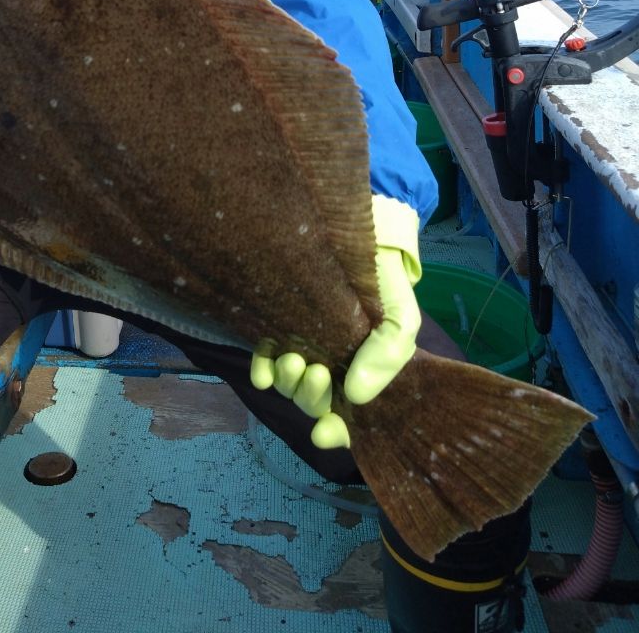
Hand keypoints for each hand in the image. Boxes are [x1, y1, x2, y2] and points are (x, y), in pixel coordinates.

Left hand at [250, 195, 421, 448]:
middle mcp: (329, 365)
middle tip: (318, 372)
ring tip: (294, 360)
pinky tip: (263, 368)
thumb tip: (356, 396)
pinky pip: (262, 359)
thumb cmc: (383, 279)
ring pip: (288, 384)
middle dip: (311, 397)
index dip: (334, 433)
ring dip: (288, 382)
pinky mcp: (275, 325)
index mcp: (361, 373)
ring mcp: (299, 346)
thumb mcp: (402, 316)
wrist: (358, 232)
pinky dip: (261, 370)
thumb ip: (389, 355)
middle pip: (313, 403)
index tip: (323, 433)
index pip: (346, 418)